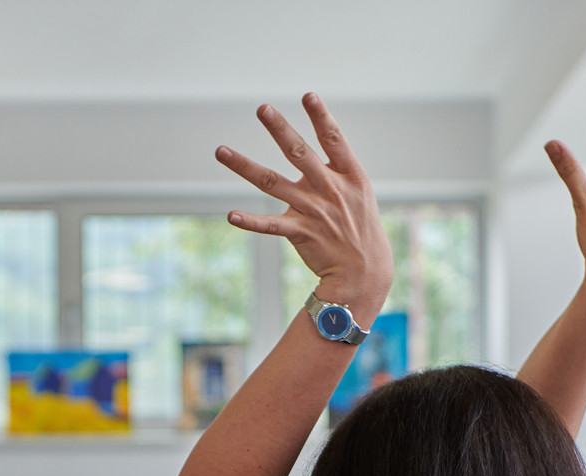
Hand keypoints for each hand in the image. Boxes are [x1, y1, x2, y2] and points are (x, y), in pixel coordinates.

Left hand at [217, 94, 393, 304]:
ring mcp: (313, 210)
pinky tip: (232, 215)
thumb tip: (309, 149)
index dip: (321, 117)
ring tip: (221, 151)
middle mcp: (329, 188)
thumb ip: (334, 169)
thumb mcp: (358, 192)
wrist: (364, 270)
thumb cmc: (359, 226)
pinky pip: (270, 225)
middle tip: (262, 109)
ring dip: (244, 165)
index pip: (334, 139)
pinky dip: (251, 221)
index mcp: (349, 175)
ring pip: (271, 182)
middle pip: (299, 153)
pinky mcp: (300, 232)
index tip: (308, 95)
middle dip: (280, 129)